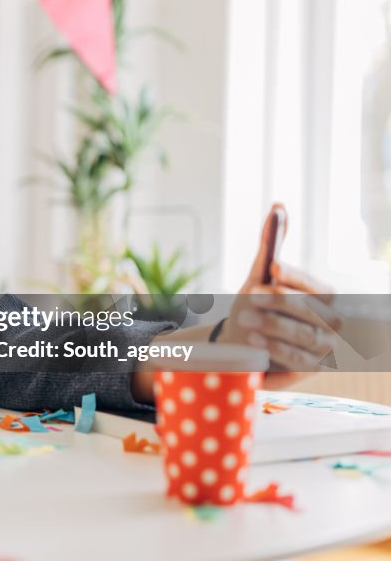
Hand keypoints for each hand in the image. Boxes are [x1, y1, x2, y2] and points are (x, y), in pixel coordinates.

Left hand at [218, 204, 342, 384]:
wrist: (243, 340)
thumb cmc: (256, 304)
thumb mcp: (260, 274)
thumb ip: (271, 243)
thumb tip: (278, 205)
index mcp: (322, 294)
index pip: (314, 285)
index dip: (293, 276)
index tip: (271, 267)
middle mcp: (331, 320)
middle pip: (310, 310)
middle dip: (279, 302)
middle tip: (250, 297)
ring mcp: (324, 347)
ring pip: (305, 336)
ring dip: (275, 327)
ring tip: (246, 321)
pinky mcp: (311, 369)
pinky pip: (299, 360)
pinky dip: (277, 350)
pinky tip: (254, 341)